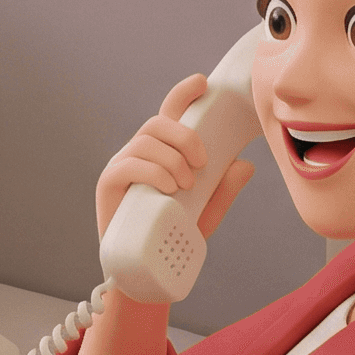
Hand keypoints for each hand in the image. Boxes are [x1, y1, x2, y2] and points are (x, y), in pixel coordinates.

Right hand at [93, 74, 255, 246]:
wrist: (144, 272)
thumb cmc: (171, 236)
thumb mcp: (206, 212)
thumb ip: (223, 190)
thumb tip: (246, 165)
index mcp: (162, 153)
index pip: (170, 113)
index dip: (183, 93)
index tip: (202, 83)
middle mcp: (140, 154)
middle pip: (157, 122)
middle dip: (184, 136)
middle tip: (202, 163)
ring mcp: (122, 166)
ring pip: (145, 141)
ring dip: (171, 159)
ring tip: (184, 185)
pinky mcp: (108, 184)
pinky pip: (128, 164)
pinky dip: (153, 172)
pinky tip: (167, 187)